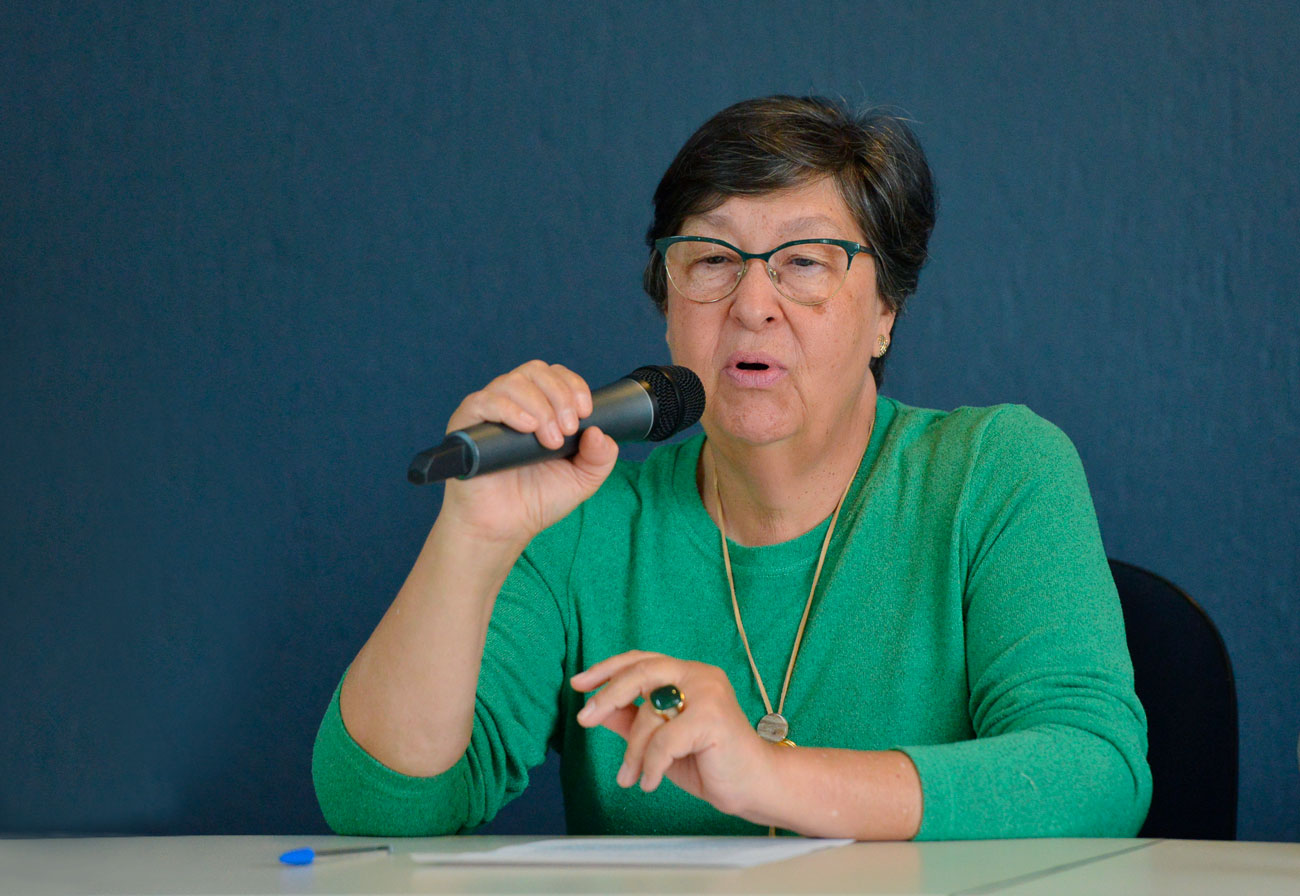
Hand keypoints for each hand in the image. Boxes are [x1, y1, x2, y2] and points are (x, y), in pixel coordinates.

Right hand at [439, 361, 618, 545]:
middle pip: (536, 370)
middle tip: (568, 429)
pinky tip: (527, 427)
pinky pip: (484, 401)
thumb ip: (600, 457)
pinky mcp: (465, 425)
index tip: (585, 412)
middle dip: (560, 395)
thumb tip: (601, 432)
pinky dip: (510, 409)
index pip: (555, 375)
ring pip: (513, 382)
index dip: (573, 385)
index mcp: (539, 407)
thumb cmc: (537, 500)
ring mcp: (488, 412)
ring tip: (550, 440)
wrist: (504, 528)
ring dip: (540, 406)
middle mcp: (513, 403)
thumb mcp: (582, 479)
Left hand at [571, 651, 775, 818]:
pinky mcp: (713, 719)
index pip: (640, 660)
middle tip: (584, 719)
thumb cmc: (708, 761)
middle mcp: (699, 675)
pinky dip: (651, 765)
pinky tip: (650, 782)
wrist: (753, 786)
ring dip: (632, 751)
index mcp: (687, 674)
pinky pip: (665, 741)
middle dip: (608, 696)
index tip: (578, 684)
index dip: (606, 669)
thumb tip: (596, 710)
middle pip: (642, 673)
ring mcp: (709, 694)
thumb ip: (632, 720)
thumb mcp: (660, 740)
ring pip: (651, 714)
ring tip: (628, 777)